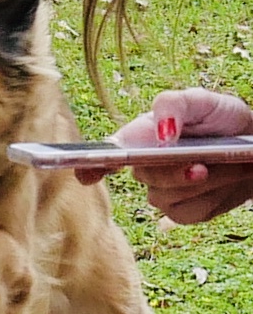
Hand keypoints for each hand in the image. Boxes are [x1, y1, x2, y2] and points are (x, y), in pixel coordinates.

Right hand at [76, 88, 252, 222]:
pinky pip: (187, 212)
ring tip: (225, 163)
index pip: (105, 155)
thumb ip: (174, 105)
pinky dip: (211, 197)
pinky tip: (222, 182)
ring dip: (202, 182)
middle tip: (202, 163)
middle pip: (144, 177)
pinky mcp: (182, 212)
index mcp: (139, 138)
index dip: (91, 166)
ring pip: (167, 197)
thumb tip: (160, 132)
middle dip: (175, 171)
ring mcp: (161, 193)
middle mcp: (145, 168)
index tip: (87, 175)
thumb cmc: (223, 120)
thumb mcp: (201, 100)